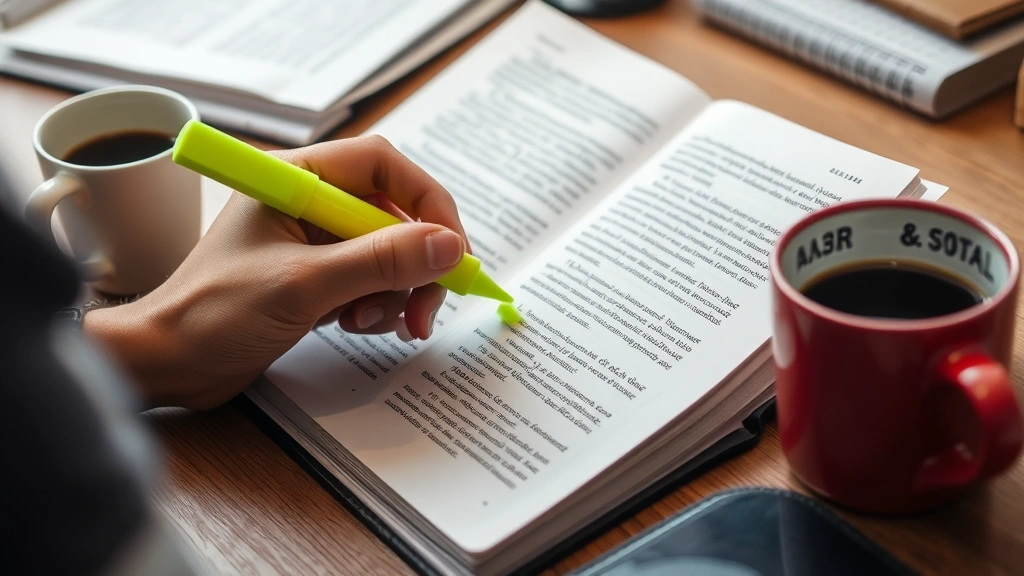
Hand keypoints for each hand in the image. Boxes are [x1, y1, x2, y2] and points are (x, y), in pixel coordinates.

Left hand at [84, 135, 469, 409]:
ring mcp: (315, 241)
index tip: (452, 250)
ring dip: (394, 291)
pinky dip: (377, 305)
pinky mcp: (318, 276)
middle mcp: (311, 202)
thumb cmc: (215, 313)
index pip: (385, 167)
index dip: (428, 203)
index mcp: (299, 178)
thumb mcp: (305, 284)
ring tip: (366, 322)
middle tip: (424, 310)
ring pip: (390, 253)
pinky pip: (372, 280)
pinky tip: (352, 325)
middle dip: (416, 263)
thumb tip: (448, 245)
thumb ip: (380, 261)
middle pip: (396, 215)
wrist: (168, 364)